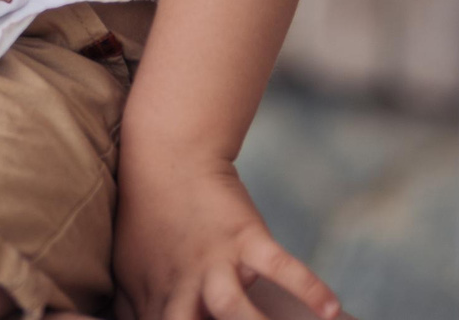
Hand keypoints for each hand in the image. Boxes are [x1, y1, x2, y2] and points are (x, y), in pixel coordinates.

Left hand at [116, 154, 344, 319]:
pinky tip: (329, 310)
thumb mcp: (129, 272)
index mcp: (155, 304)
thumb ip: (132, 314)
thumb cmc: (146, 221)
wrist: (163, 156)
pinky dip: (305, 283)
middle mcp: (181, 289)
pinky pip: (277, 262)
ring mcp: (214, 262)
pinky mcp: (244, 235)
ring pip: (232, 307)